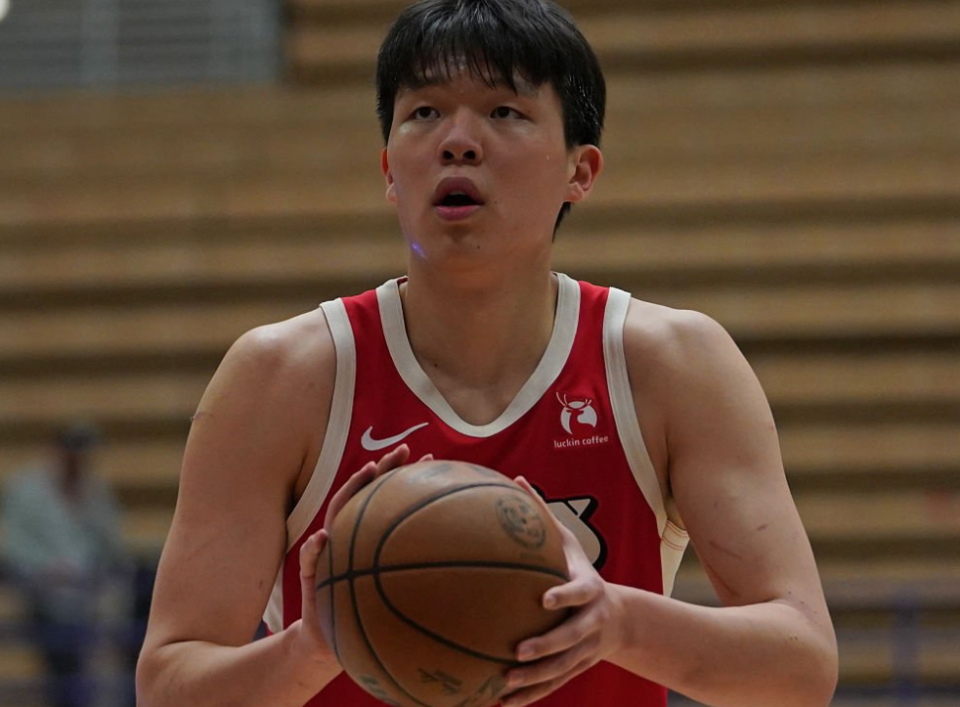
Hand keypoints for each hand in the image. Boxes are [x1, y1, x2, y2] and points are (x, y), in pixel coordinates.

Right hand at [296, 445, 431, 659]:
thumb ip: (409, 568)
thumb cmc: (367, 609)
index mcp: (367, 533)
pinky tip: (323, 538)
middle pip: (365, 493)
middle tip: (403, 450)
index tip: (424, 457)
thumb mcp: (393, 588)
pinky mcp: (311, 573)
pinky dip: (315, 548)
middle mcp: (348, 534)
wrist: (332, 637)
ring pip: (337, 513)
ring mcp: (328, 549)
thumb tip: (451, 554)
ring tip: (367, 472)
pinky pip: (310, 559)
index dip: (402, 475)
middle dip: (382, 468)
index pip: (384, 497)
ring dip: (351, 490)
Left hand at [500, 476, 626, 706]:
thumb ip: (544, 515)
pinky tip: (503, 705)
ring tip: (504, 684)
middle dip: (546, 647)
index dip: (564, 595)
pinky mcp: (578, 668)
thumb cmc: (581, 571)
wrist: (620, 617)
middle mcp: (592, 624)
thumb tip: (516, 480)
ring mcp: (586, 650)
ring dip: (534, 680)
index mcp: (591, 591)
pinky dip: (531, 696)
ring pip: (561, 669)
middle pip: (571, 639)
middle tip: (517, 652)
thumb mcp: (568, 544)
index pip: (580, 594)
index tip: (544, 598)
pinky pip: (554, 685)